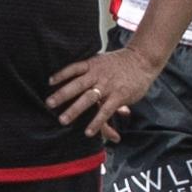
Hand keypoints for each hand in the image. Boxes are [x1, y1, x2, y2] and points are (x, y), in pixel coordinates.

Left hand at [45, 47, 159, 141]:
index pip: (74, 68)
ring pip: (88, 98)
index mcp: (93, 65)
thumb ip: (91, 70)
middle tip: (49, 104)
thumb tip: (76, 74)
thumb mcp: (103, 61)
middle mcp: (98, 74)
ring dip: (75, 109)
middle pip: (77, 84)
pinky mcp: (119, 96)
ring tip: (63, 120)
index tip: (49, 82)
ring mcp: (108, 85)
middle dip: (62, 94)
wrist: (142, 60)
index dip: (62, 74)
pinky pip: (105, 110)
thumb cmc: (121, 63)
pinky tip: (88, 132)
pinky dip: (96, 121)